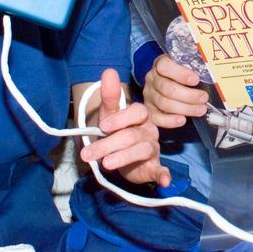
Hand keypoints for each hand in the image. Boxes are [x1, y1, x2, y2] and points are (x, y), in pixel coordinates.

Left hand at [79, 69, 168, 187]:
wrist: (122, 155)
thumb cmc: (117, 131)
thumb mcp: (110, 113)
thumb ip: (110, 95)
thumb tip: (109, 71)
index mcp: (140, 116)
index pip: (136, 112)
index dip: (120, 119)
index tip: (103, 126)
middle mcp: (149, 130)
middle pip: (132, 135)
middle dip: (109, 144)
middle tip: (88, 154)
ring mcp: (152, 149)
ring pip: (141, 151)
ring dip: (123, 158)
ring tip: (106, 164)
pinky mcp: (154, 167)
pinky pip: (161, 170)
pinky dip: (164, 175)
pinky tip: (164, 181)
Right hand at [141, 54, 207, 128]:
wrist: (168, 84)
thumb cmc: (181, 74)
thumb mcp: (187, 65)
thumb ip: (196, 65)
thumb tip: (214, 69)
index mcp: (160, 64)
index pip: (165, 66)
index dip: (181, 73)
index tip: (196, 80)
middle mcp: (152, 79)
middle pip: (167, 88)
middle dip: (188, 95)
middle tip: (204, 98)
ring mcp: (149, 96)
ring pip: (164, 104)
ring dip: (185, 108)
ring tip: (201, 110)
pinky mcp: (149, 111)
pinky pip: (156, 118)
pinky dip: (169, 121)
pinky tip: (182, 120)